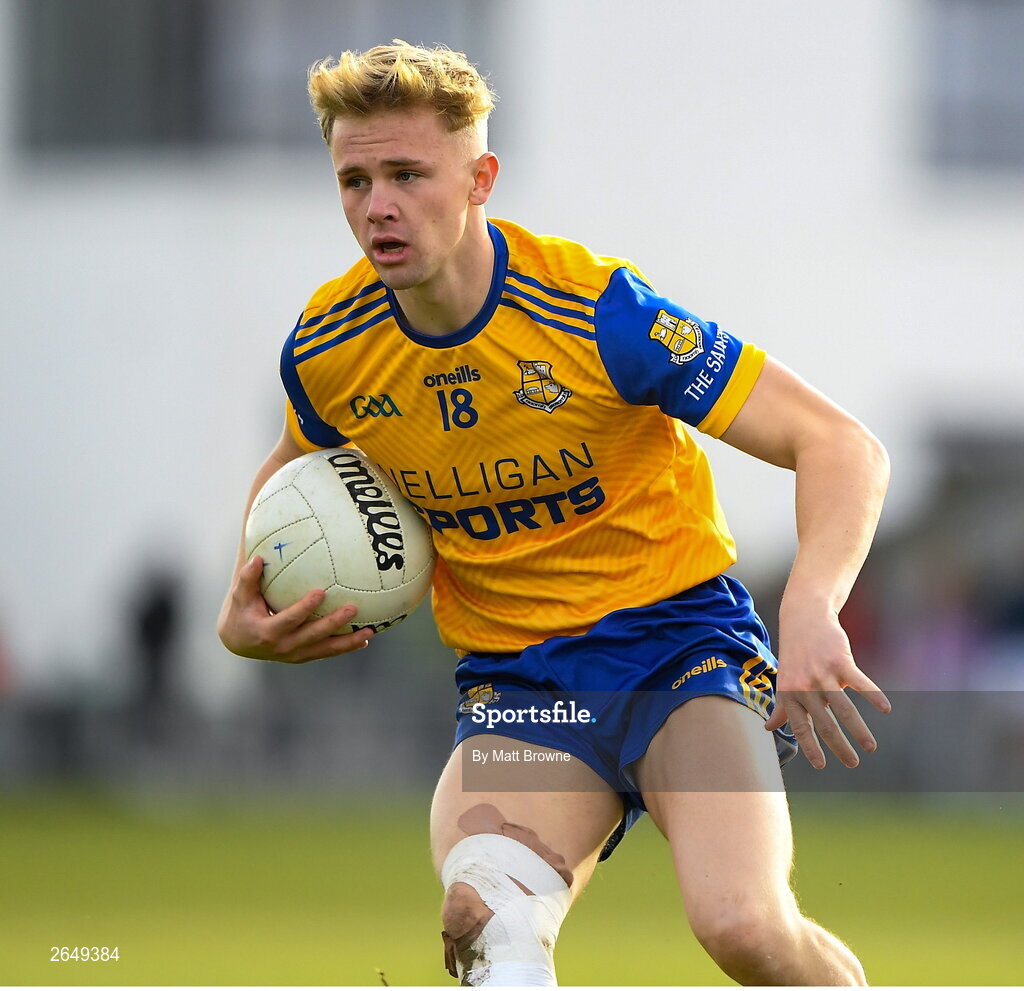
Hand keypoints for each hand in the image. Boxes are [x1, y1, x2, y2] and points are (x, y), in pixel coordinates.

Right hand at [217, 556, 374, 662]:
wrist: (239, 641)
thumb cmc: (241, 612)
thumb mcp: (239, 596)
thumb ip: (247, 579)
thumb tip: (258, 559)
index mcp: (267, 632)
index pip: (289, 619)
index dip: (304, 608)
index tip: (320, 592)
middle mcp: (283, 646)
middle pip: (313, 636)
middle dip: (333, 623)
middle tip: (353, 609)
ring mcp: (295, 654)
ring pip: (325, 649)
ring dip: (348, 642)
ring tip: (370, 632)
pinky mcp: (303, 656)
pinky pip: (327, 652)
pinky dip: (345, 647)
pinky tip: (365, 640)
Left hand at [765, 604, 889, 768]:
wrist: (803, 618)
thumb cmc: (794, 654)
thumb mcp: (783, 680)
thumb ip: (780, 706)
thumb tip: (769, 728)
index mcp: (790, 694)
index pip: (800, 727)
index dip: (810, 747)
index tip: (821, 766)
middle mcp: (805, 687)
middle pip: (824, 724)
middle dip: (839, 747)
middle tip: (852, 764)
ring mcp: (823, 674)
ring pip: (844, 709)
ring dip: (859, 730)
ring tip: (870, 747)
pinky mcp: (840, 661)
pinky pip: (860, 683)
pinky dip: (873, 696)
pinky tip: (885, 709)